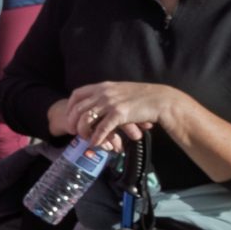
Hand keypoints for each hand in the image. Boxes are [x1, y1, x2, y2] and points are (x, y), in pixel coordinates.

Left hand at [55, 80, 171, 149]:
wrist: (161, 100)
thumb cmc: (143, 97)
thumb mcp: (121, 90)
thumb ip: (108, 95)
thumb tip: (97, 105)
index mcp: (103, 86)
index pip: (77, 94)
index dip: (70, 107)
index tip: (70, 117)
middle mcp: (103, 93)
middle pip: (78, 108)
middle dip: (72, 122)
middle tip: (74, 132)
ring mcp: (110, 103)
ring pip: (86, 119)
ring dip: (83, 131)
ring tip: (86, 138)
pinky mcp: (119, 113)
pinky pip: (101, 128)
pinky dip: (96, 137)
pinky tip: (96, 143)